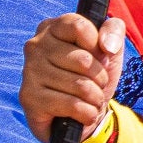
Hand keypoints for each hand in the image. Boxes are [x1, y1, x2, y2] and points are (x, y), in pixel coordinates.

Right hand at [20, 14, 125, 142]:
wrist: (79, 116)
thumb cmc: (93, 75)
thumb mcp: (110, 48)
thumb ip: (114, 30)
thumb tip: (107, 45)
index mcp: (52, 27)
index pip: (80, 27)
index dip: (98, 46)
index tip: (99, 56)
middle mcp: (35, 46)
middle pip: (83, 60)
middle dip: (100, 77)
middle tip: (95, 83)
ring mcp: (29, 71)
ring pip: (80, 85)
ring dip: (96, 98)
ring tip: (90, 99)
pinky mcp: (28, 98)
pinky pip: (72, 105)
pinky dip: (88, 113)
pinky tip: (83, 114)